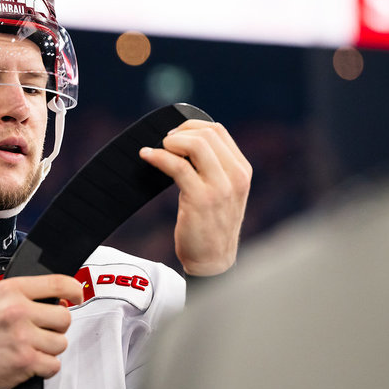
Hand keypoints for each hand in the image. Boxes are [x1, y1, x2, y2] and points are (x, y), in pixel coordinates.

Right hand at [0, 275, 82, 388]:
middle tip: (40, 331)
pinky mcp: (26, 361)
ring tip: (29, 347)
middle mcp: (16, 311)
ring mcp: (22, 337)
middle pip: (64, 317)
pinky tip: (28, 361)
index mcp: (10, 291)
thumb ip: (21, 294)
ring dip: (50, 348)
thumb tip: (57, 297)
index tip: (76, 296)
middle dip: (56, 327)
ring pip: (61, 343)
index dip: (74, 289)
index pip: (57, 283)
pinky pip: (54, 364)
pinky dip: (44, 367)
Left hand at [140, 119, 251, 275]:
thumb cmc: (212, 226)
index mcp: (242, 171)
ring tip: (157, 150)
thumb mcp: (223, 192)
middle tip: (163, 144)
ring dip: (170, 143)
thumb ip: (214, 169)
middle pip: (207, 134)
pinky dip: (158, 157)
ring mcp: (220, 188)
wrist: (213, 261)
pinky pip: (177, 166)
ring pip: (195, 145)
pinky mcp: (201, 199)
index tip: (174, 135)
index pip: (218, 131)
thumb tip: (185, 142)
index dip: (191, 127)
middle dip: (179, 133)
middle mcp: (236, 176)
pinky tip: (147, 157)